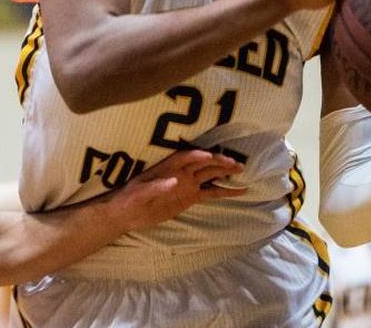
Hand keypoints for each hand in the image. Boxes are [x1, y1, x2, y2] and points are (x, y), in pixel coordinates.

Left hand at [110, 149, 244, 230]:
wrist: (128, 213)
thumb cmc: (131, 199)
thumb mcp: (140, 193)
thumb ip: (156, 187)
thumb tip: (174, 181)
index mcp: (169, 167)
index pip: (187, 158)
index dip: (199, 156)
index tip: (211, 156)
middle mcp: (182, 173)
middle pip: (204, 164)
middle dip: (220, 162)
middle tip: (237, 164)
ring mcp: (188, 185)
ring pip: (210, 175)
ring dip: (225, 172)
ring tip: (242, 171)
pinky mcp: (190, 197)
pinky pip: (211, 193)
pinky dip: (224, 191)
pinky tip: (239, 190)